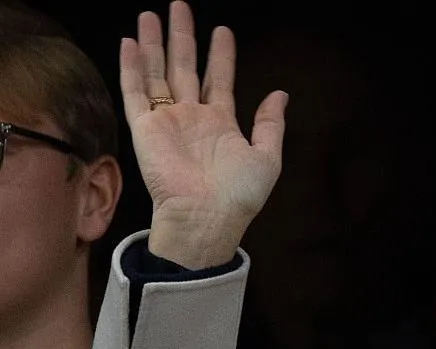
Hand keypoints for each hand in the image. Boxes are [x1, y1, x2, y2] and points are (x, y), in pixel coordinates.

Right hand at [120, 0, 287, 268]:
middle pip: (185, 67)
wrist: (208, 217)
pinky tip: (131, 42)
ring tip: (152, 13)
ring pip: (158, 72)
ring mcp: (168, 122)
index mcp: (221, 124)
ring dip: (155, 43)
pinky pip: (136, 93)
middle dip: (183, 37)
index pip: (220, 79)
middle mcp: (192, 118)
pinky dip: (132, 67)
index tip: (223, 31)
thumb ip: (270, 124)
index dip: (221, 55)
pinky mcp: (145, 129)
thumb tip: (280, 93)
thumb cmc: (239, 195)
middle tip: (180, 6)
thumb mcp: (267, 157)